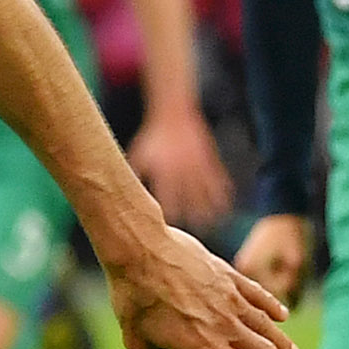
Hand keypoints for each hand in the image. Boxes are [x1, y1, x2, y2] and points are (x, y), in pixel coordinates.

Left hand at [104, 223, 308, 348]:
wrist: (141, 250)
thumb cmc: (135, 298)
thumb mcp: (137, 341)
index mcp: (207, 348)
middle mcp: (226, 326)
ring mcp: (230, 299)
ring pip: (265, 327)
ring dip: (281, 344)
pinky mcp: (228, 276)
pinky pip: (257, 295)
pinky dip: (271, 307)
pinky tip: (282, 316)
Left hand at [127, 106, 234, 229]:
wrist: (174, 114)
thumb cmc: (153, 137)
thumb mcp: (139, 154)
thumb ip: (134, 173)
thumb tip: (121, 191)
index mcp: (164, 172)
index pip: (168, 200)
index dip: (171, 216)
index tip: (172, 232)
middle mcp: (183, 170)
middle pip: (190, 200)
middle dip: (194, 217)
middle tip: (198, 235)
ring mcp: (198, 165)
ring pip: (208, 192)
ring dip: (212, 209)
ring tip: (215, 223)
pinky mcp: (209, 158)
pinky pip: (218, 179)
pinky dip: (223, 192)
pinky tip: (226, 203)